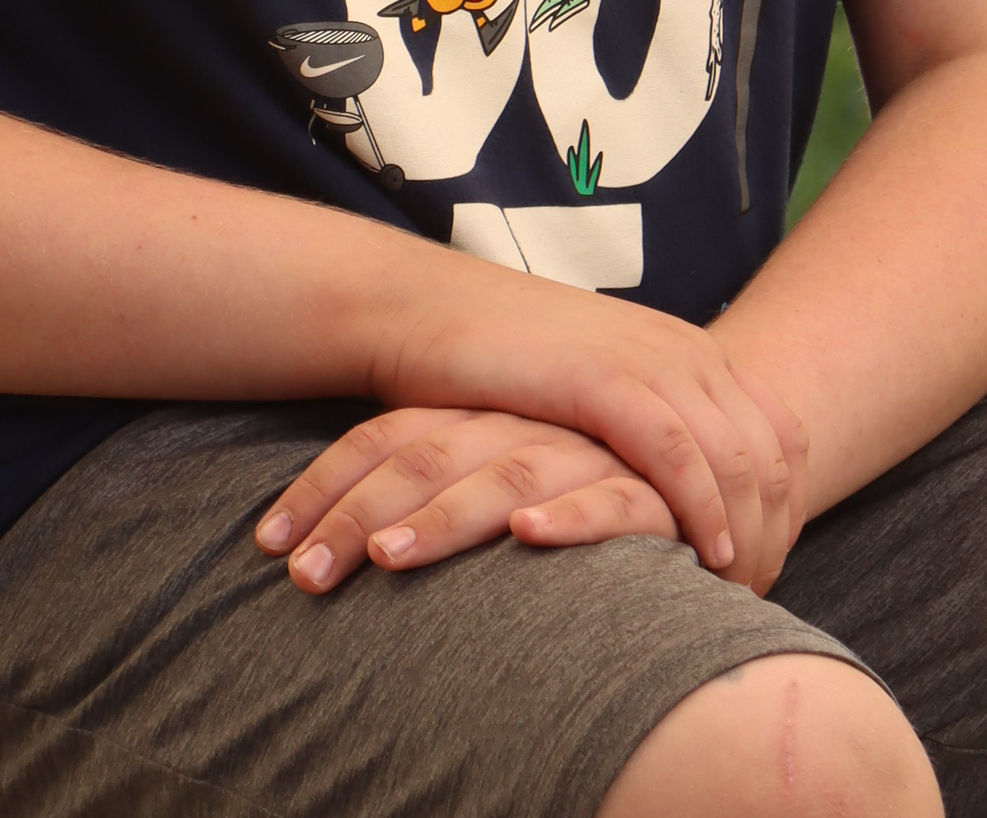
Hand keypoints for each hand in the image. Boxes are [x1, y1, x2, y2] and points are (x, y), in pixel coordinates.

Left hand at [255, 406, 677, 591]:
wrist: (720, 422)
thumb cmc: (597, 463)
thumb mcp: (508, 462)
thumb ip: (443, 489)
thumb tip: (346, 542)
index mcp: (483, 414)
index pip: (387, 438)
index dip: (326, 487)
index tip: (267, 544)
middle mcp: (526, 423)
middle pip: (425, 456)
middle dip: (355, 512)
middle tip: (301, 573)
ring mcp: (589, 448)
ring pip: (503, 474)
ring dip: (441, 519)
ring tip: (386, 558)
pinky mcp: (656, 484)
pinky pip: (612, 498)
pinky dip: (570, 517)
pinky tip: (529, 536)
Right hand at [362, 267, 809, 590]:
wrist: (423, 310)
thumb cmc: (500, 368)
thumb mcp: (594, 394)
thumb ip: (644, 429)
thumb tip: (682, 501)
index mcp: (689, 351)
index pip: (782, 435)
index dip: (788, 509)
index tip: (768, 570)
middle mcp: (684, 351)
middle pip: (773, 456)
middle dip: (776, 533)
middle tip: (759, 600)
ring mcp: (648, 359)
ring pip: (738, 458)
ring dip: (748, 534)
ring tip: (736, 595)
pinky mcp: (603, 378)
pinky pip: (679, 452)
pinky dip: (700, 506)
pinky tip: (701, 555)